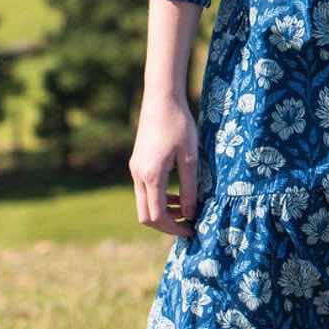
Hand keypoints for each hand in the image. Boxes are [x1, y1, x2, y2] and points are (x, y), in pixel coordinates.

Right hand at [129, 95, 198, 236]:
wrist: (161, 99)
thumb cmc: (179, 125)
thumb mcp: (190, 157)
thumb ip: (189, 187)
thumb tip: (190, 213)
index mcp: (151, 176)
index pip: (157, 216)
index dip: (174, 228)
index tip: (193, 229)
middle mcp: (138, 175)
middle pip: (146, 215)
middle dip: (166, 224)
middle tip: (189, 225)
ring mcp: (135, 169)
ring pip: (144, 203)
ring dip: (163, 211)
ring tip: (186, 209)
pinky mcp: (137, 163)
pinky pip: (144, 190)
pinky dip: (158, 198)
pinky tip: (176, 193)